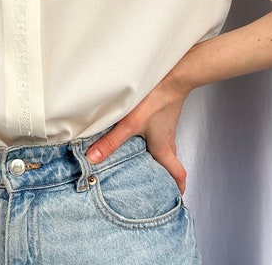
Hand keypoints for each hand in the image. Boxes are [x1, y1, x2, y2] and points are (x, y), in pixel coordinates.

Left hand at [86, 54, 193, 192]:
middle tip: (159, 180)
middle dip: (166, 172)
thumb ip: (111, 142)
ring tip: (147, 158)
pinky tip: (143, 131)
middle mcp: (168, 138)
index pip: (177, 172)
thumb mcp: (130, 123)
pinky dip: (155, 137)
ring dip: (160, 154)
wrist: (174, 75)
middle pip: (171, 161)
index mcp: (163, 147)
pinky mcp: (165, 112)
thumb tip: (93, 158)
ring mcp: (168, 125)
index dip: (178, 186)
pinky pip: (162, 130)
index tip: (177, 195)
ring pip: (167, 145)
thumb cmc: (157, 100)